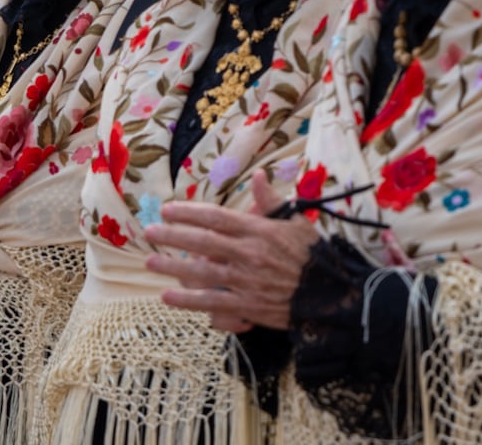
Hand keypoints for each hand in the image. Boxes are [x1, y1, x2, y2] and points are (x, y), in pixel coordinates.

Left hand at [144, 170, 318, 331]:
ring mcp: (247, 282)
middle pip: (202, 242)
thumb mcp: (296, 221)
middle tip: (149, 232)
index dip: (188, 212)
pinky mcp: (248, 306)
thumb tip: (258, 175)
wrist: (332, 295)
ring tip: (150, 261)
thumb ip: (272, 201)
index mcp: (259, 231)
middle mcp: (249, 254)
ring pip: (201, 273)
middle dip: (172, 236)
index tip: (167, 209)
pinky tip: (167, 297)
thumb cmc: (313, 255)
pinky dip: (188, 301)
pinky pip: (212, 303)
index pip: (215, 217)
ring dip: (172, 267)